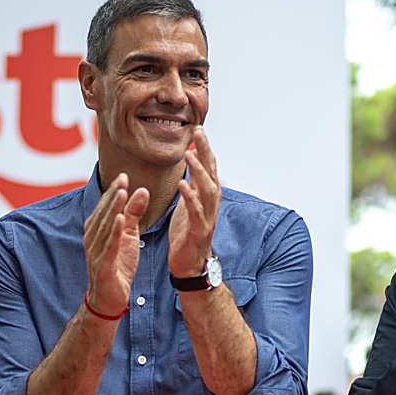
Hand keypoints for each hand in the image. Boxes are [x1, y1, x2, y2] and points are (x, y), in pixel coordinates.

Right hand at [84, 173, 148, 317]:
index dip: (114, 191)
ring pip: (105, 227)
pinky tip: (120, 219)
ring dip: (113, 209)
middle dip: (113, 195)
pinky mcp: (103, 265)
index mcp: (97, 229)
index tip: (123, 175)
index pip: (106, 207)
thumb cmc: (118, 266)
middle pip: (104, 213)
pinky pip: (109, 246)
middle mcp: (93, 238)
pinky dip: (114, 232)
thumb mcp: (130, 236)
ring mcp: (96, 252)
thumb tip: (141, 190)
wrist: (109, 300)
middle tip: (122, 178)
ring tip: (122, 192)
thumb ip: (134, 213)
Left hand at [168, 127, 219, 277]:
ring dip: (200, 172)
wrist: (190, 265)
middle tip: (199, 132)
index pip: (209, 167)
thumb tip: (193, 165)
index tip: (198, 129)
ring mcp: (207, 217)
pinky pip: (195, 212)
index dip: (204, 149)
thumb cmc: (188, 234)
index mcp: (207, 197)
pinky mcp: (198, 231)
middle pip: (212, 173)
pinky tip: (183, 186)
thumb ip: (193, 185)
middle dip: (206, 153)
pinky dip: (190, 198)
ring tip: (190, 156)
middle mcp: (211, 204)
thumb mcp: (189, 205)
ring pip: (207, 191)